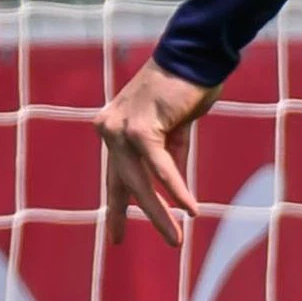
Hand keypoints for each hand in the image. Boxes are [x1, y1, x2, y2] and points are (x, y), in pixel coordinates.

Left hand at [98, 58, 218, 245]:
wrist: (193, 57)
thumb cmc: (184, 90)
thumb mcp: (172, 130)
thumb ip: (166, 156)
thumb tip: (170, 190)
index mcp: (111, 132)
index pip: (112, 178)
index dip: (116, 209)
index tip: (114, 237)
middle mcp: (108, 131)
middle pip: (123, 185)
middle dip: (139, 218)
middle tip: (163, 243)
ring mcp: (120, 129)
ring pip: (140, 182)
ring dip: (160, 213)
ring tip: (176, 238)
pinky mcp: (140, 127)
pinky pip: (159, 166)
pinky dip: (175, 187)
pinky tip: (189, 208)